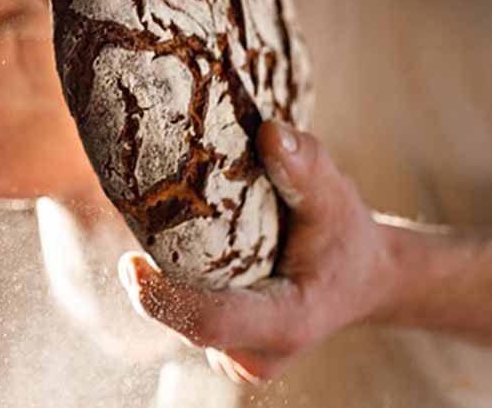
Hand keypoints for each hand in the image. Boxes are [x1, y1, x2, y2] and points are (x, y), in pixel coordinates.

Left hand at [115, 121, 395, 383]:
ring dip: (165, 280)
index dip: (164, 300)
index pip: (211, 322)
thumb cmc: (347, 238)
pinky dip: (175, 286)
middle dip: (156, 279)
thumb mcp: (337, 198)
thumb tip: (270, 131)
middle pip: (186, 320)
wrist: (362, 278)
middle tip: (139, 220)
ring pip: (181, 321)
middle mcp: (258, 354)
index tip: (129, 263)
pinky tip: (180, 252)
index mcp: (287, 323)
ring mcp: (239, 359)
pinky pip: (184, 319)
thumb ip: (307, 167)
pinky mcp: (224, 351)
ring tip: (163, 230)